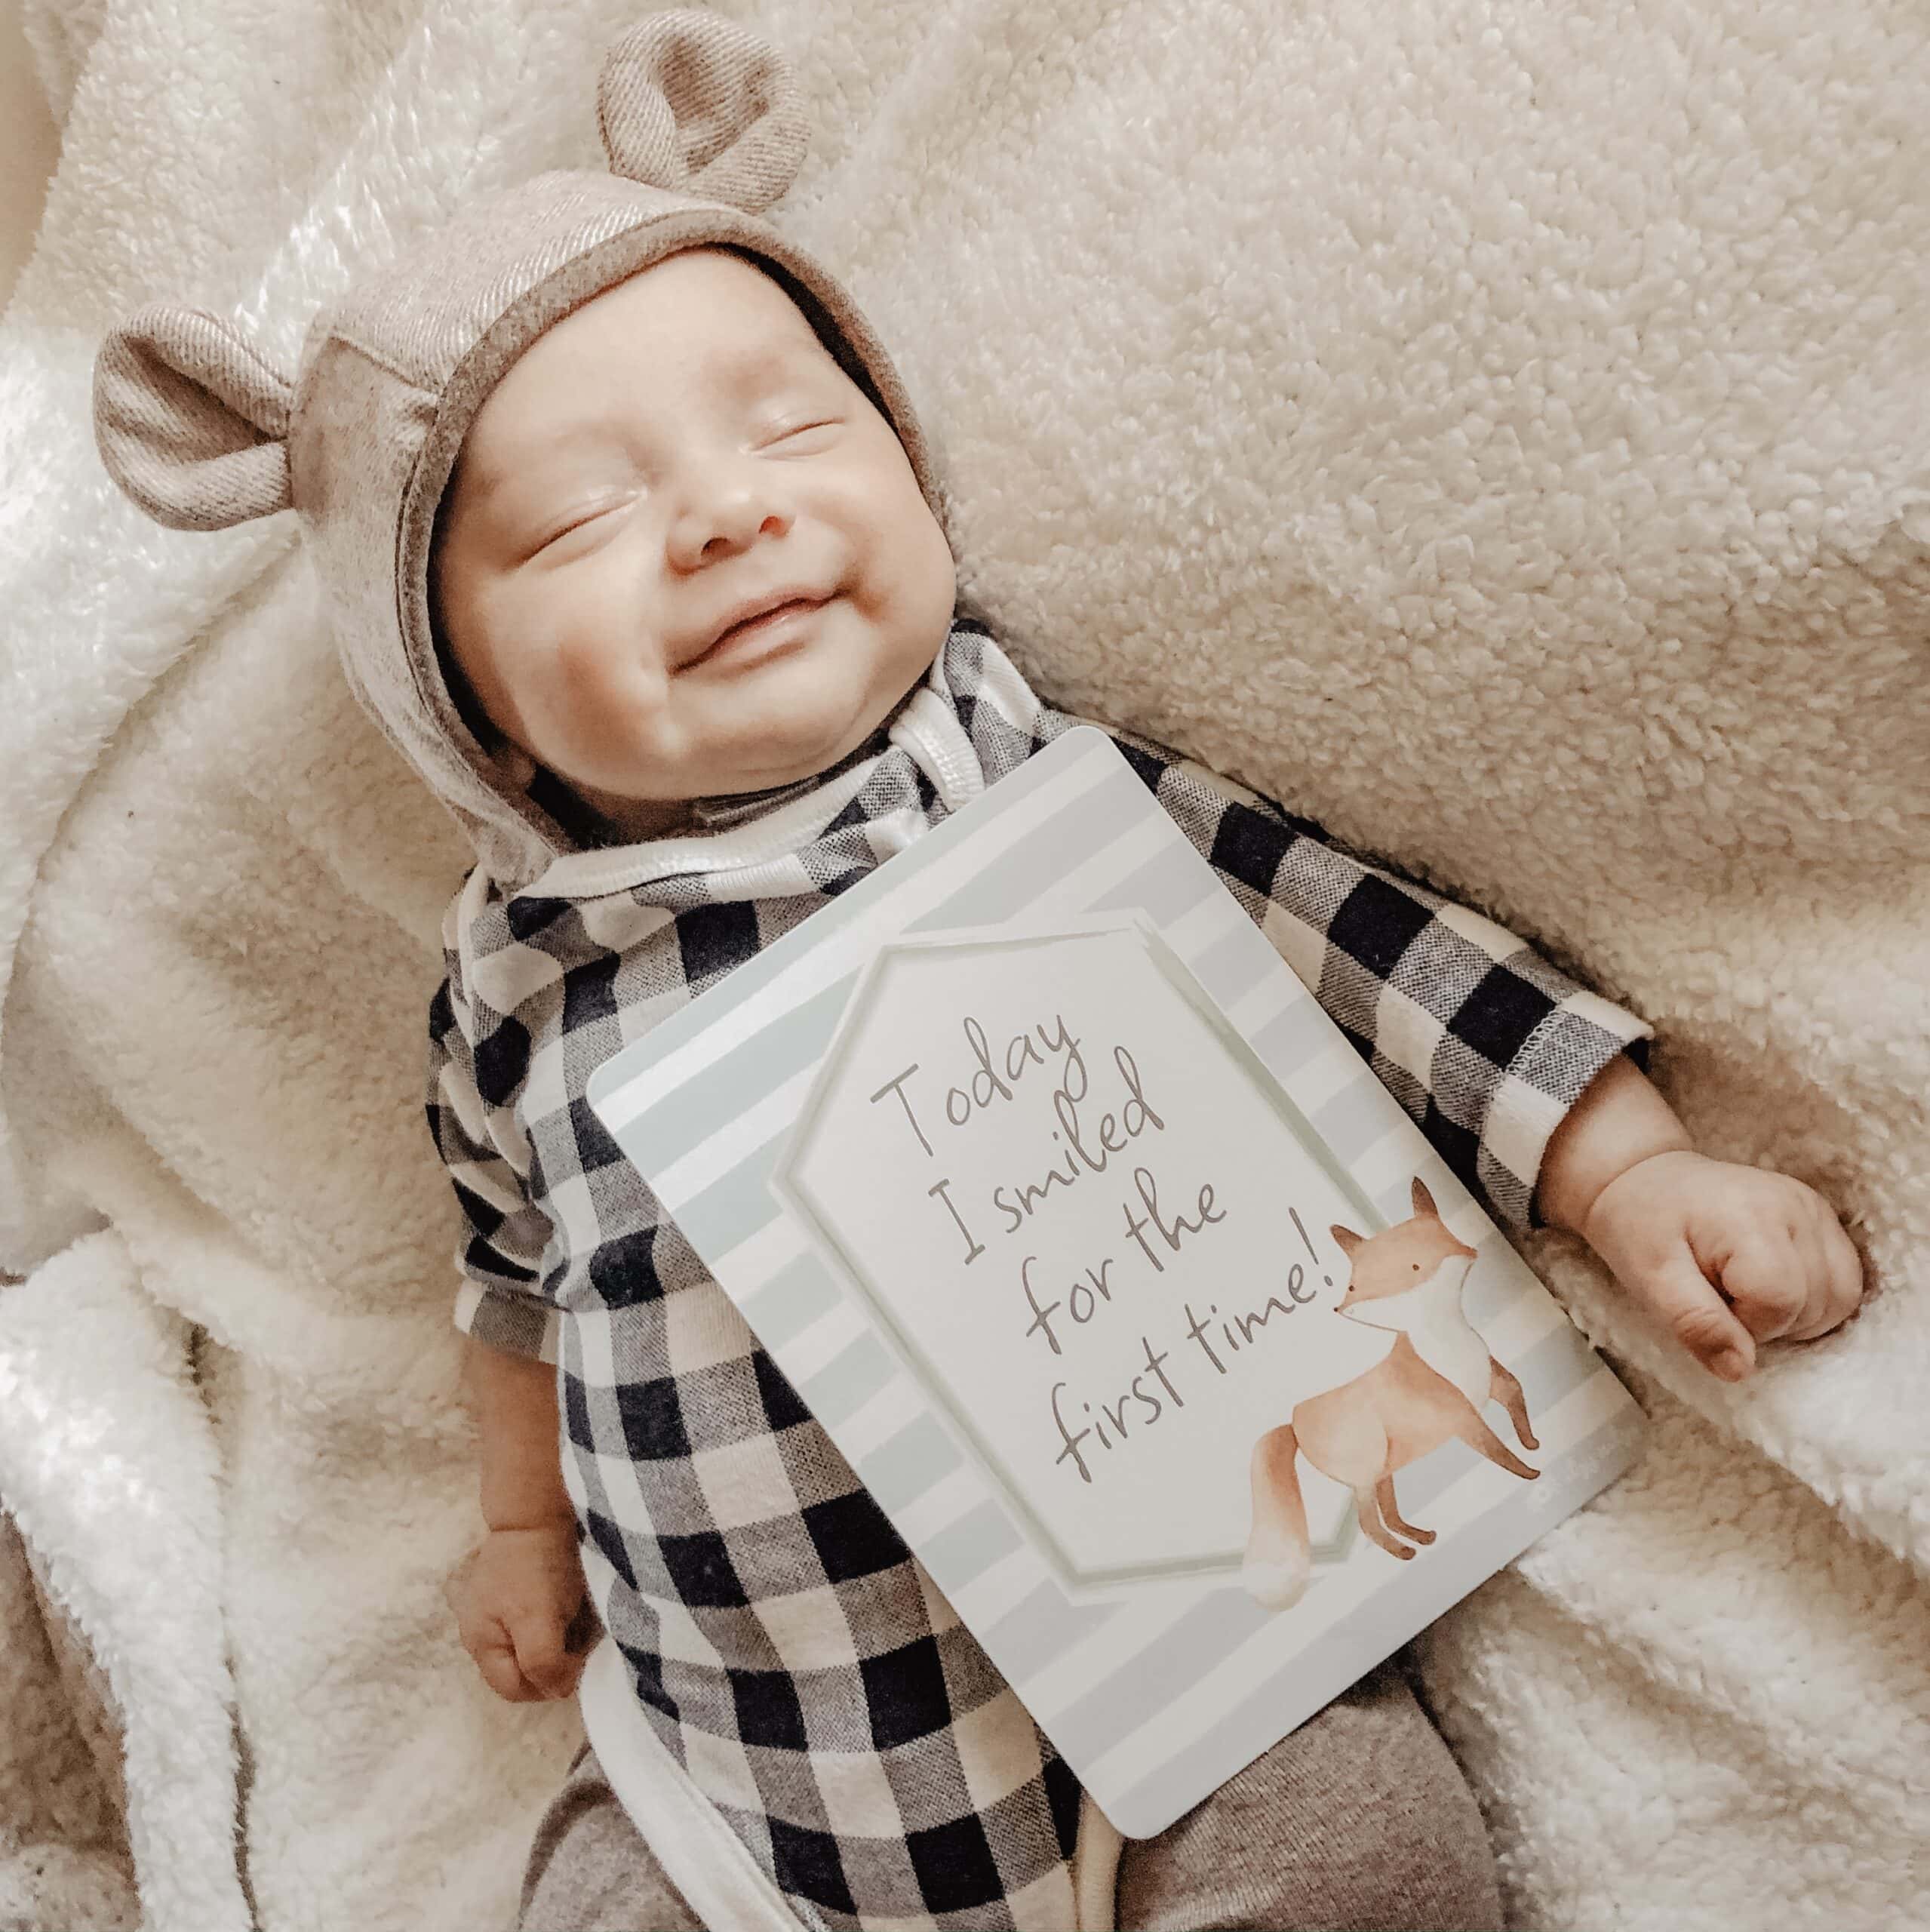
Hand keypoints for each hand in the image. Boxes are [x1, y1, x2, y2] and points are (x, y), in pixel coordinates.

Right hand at [445, 1519, 595, 1702]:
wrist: (537, 1510)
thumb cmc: (537, 1568)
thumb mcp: (538, 1623)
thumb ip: (542, 1664)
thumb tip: (557, 1690)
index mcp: (479, 1643)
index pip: (515, 1689)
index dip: (549, 1684)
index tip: (578, 1661)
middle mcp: (478, 1630)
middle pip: (521, 1668)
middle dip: (553, 1660)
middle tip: (579, 1638)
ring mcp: (490, 1607)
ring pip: (529, 1643)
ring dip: (555, 1638)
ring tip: (575, 1616)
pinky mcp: (508, 1588)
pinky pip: (534, 1618)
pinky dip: (554, 1616)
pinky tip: (567, 1600)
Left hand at [1579, 1149, 1865, 1382]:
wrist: (1646, 1182)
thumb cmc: (1642, 1228)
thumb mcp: (1651, 1279)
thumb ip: (1697, 1323)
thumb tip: (1739, 1370)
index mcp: (1751, 1217)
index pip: (1780, 1301)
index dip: (1747, 1323)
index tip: (1709, 1302)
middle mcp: (1796, 1207)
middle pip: (1816, 1305)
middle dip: (1769, 1321)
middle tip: (1720, 1293)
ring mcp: (1816, 1210)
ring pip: (1840, 1299)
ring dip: (1795, 1314)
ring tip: (1742, 1288)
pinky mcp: (1823, 1218)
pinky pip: (1844, 1282)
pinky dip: (1812, 1300)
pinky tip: (1769, 1284)